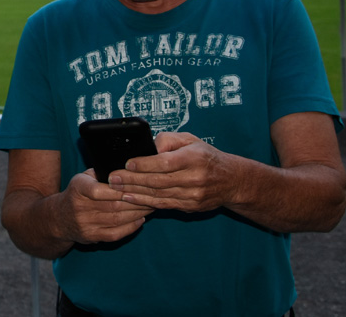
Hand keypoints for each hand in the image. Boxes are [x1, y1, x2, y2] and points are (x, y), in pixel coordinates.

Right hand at [55, 169, 153, 244]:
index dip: (119, 188)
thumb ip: (102, 173)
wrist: (59, 218)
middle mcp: (80, 207)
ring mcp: (86, 224)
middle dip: (137, 200)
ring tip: (152, 206)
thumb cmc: (78, 193)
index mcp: (78, 188)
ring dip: (138, 213)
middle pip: (113, 205)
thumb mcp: (83, 177)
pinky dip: (131, 227)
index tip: (137, 185)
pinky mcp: (92, 237)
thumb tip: (129, 167)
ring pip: (117, 219)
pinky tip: (141, 219)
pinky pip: (115, 233)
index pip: (98, 189)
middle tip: (154, 195)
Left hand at [108, 132, 239, 212]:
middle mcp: (195, 178)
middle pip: (158, 181)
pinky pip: (164, 205)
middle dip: (132, 180)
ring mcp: (193, 195)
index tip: (127, 163)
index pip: (165, 162)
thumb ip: (168, 139)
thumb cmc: (205, 156)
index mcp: (194, 158)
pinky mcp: (191, 207)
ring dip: (135, 193)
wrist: (232, 180)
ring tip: (116, 189)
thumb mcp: (190, 140)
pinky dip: (145, 202)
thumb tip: (150, 146)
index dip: (144, 164)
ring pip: (159, 195)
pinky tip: (130, 199)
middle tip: (113, 178)